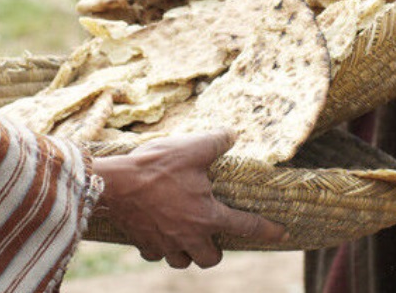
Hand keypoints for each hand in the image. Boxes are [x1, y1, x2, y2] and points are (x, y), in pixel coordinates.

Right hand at [93, 130, 285, 268]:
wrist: (114, 184)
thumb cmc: (155, 166)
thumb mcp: (192, 147)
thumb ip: (216, 141)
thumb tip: (232, 134)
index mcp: (208, 216)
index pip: (246, 226)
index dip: (266, 230)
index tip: (281, 233)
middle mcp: (189, 235)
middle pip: (210, 259)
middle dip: (214, 251)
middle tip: (212, 236)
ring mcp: (165, 243)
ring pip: (182, 261)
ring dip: (186, 252)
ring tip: (185, 236)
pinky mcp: (143, 243)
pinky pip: (156, 254)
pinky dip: (160, 247)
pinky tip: (158, 233)